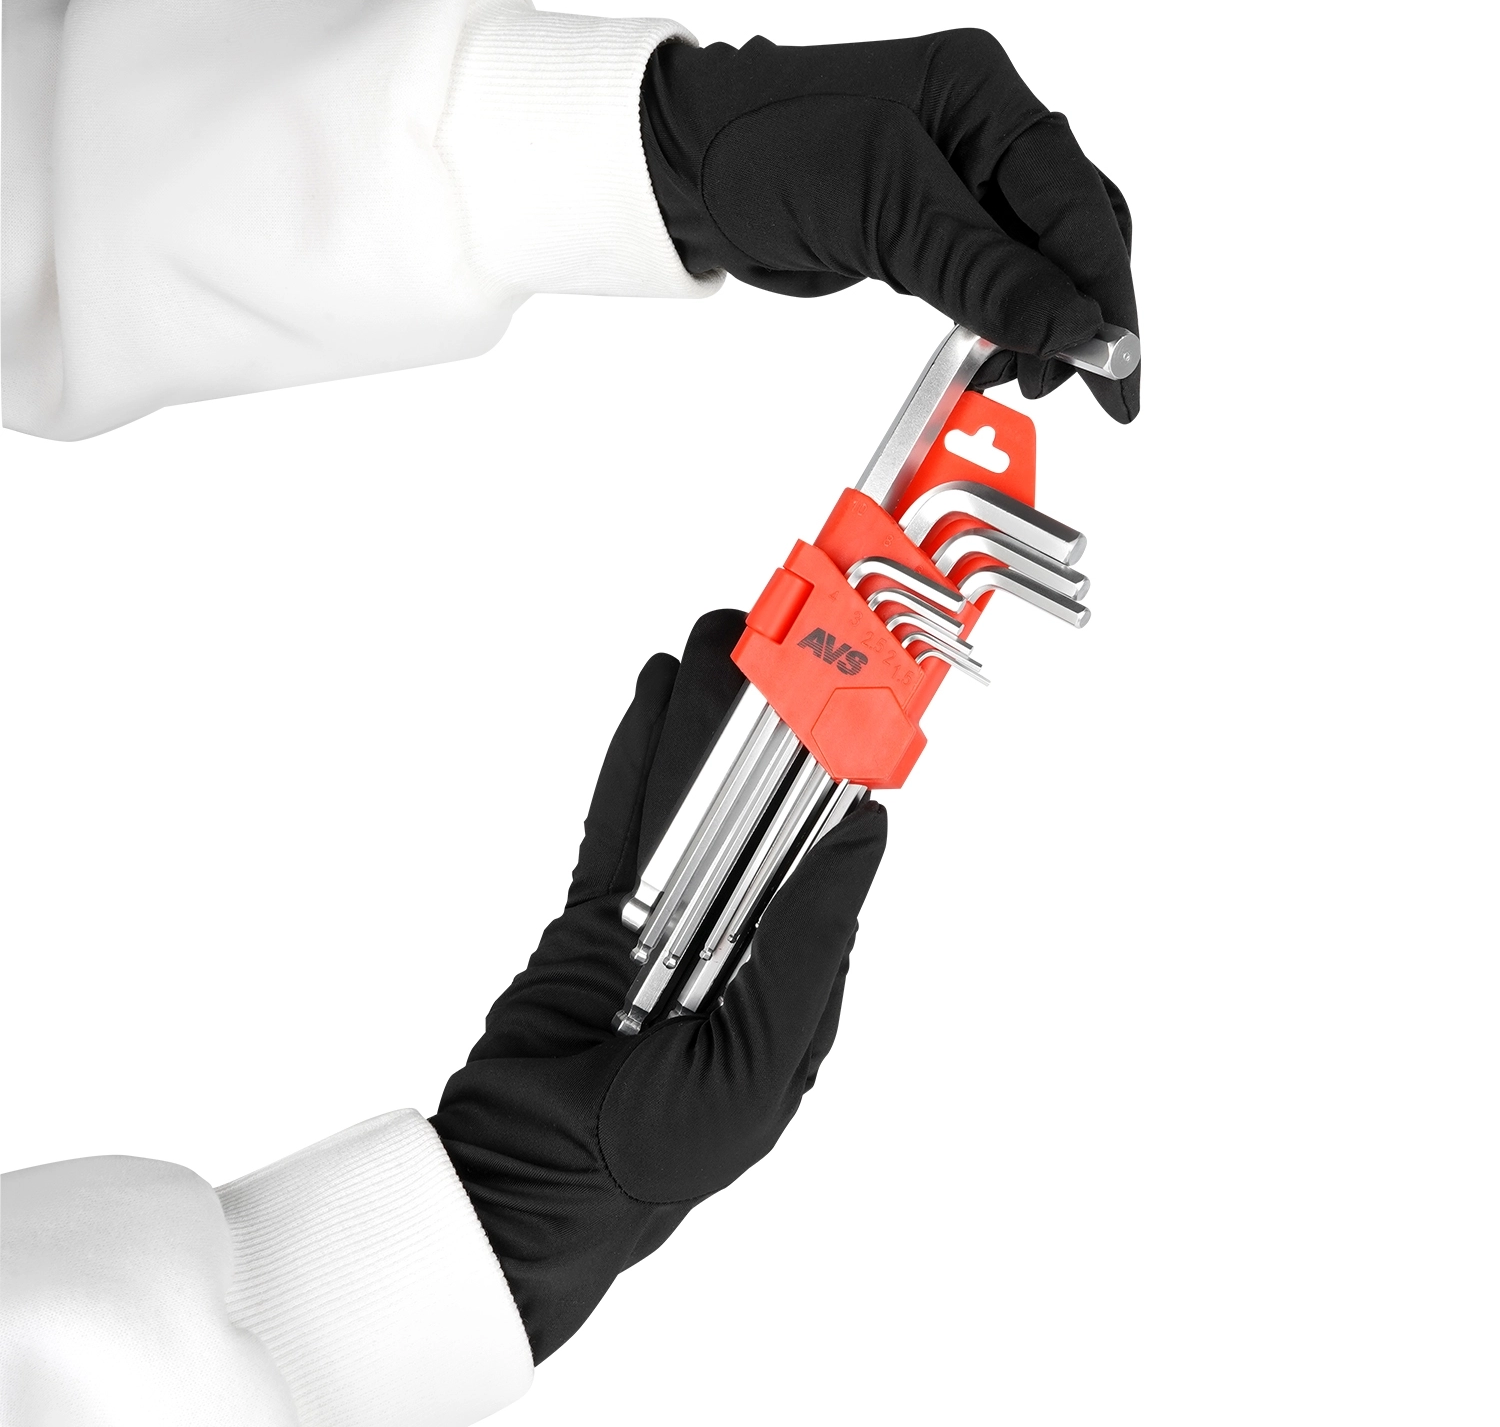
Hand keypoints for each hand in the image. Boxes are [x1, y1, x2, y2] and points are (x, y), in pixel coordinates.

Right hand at [431, 611, 886, 1361]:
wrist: (531, 1197)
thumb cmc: (662, 1157)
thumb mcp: (763, 1057)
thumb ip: (810, 941)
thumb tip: (868, 832)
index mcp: (791, 974)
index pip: (825, 849)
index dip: (842, 768)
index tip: (861, 689)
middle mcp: (733, 938)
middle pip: (754, 805)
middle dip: (768, 720)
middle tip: (782, 631)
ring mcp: (659, 922)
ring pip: (688, 801)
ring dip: (703, 721)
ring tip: (719, 640)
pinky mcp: (589, 919)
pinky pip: (617, 822)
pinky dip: (636, 756)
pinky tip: (657, 696)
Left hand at [641, 31, 1138, 421]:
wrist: (684, 170)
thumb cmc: (765, 150)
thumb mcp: (884, 207)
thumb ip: (981, 270)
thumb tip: (1069, 326)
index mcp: (984, 96)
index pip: (1076, 205)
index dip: (1104, 294)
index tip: (1117, 369)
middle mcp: (981, 131)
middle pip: (1074, 232)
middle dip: (1082, 313)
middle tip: (1077, 388)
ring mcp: (957, 180)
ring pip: (1036, 262)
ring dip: (1042, 325)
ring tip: (1024, 380)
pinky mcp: (927, 226)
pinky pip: (990, 277)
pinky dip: (1001, 321)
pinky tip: (998, 356)